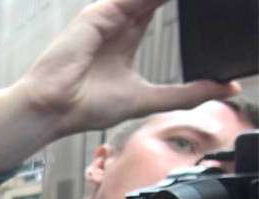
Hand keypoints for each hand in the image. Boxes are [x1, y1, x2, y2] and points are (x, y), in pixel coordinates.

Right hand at [18, 0, 237, 135]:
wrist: (53, 109)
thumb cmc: (85, 106)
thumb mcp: (147, 98)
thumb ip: (184, 93)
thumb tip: (224, 88)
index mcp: (125, 39)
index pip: (156, 8)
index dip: (181, 3)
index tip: (211, 4)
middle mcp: (116, 23)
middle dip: (177, 0)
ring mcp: (106, 16)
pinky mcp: (98, 14)